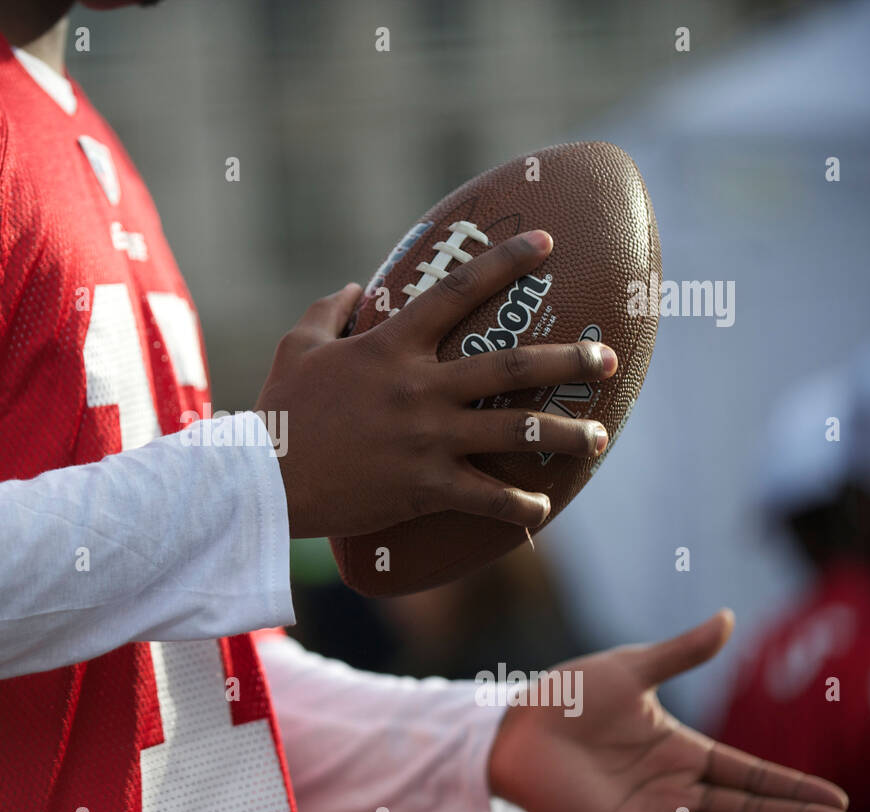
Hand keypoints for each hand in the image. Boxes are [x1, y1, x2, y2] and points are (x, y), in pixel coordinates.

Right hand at [255, 230, 616, 538]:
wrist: (263, 480)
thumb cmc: (278, 412)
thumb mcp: (296, 348)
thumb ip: (328, 311)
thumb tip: (354, 286)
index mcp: (391, 345)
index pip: (458, 290)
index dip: (506, 261)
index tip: (547, 243)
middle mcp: (421, 387)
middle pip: (512, 366)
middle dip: (568, 359)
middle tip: (606, 356)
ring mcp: (428, 438)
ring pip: (516, 431)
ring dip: (566, 434)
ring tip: (600, 437)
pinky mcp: (426, 486)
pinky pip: (487, 498)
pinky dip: (519, 506)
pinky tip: (542, 509)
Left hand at [487, 610, 855, 811]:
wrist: (511, 725)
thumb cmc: (567, 695)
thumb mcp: (630, 669)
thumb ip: (681, 653)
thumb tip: (728, 617)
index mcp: (680, 751)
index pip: (748, 774)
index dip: (789, 787)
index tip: (834, 799)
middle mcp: (674, 790)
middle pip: (744, 809)